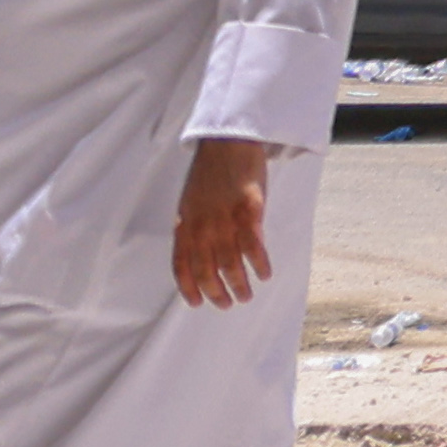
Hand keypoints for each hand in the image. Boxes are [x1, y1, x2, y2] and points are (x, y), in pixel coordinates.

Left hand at [173, 137, 282, 308]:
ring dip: (239, 284)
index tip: (198, 303)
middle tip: (228, 304)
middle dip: (217, 293)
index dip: (189, 289)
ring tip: (247, 295)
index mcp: (184, 225)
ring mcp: (224, 220)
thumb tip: (201, 253)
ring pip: (230, 264)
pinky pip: (253, 246)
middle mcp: (201, 227)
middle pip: (206, 271)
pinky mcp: (248, 211)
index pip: (181, 267)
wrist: (228, 141)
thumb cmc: (210, 172)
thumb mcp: (190, 202)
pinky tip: (265, 274)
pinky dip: (259, 264)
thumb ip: (192, 228)